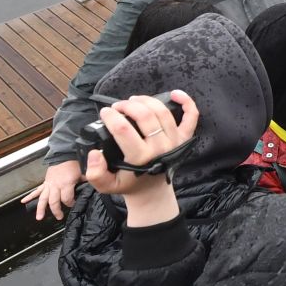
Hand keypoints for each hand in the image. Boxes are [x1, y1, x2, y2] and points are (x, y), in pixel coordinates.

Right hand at [28, 159, 82, 220]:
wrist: (64, 154)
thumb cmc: (74, 163)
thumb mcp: (83, 173)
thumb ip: (85, 182)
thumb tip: (91, 188)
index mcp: (66, 183)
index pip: (66, 198)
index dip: (70, 203)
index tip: (73, 203)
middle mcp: (56, 185)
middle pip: (53, 201)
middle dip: (56, 210)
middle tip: (59, 217)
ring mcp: (49, 184)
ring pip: (43, 198)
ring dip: (40, 208)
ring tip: (39, 217)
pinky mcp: (45, 182)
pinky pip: (37, 190)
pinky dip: (30, 196)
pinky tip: (23, 202)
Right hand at [86, 92, 198, 225]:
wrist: (151, 192)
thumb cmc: (128, 184)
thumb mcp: (106, 184)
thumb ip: (95, 173)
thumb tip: (94, 152)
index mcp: (140, 158)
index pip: (124, 129)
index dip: (111, 116)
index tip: (104, 112)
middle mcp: (160, 148)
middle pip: (145, 116)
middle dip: (127, 105)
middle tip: (117, 106)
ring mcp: (175, 142)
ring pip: (162, 111)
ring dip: (146, 100)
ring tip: (133, 100)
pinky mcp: (184, 138)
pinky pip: (191, 117)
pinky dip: (186, 102)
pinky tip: (175, 93)